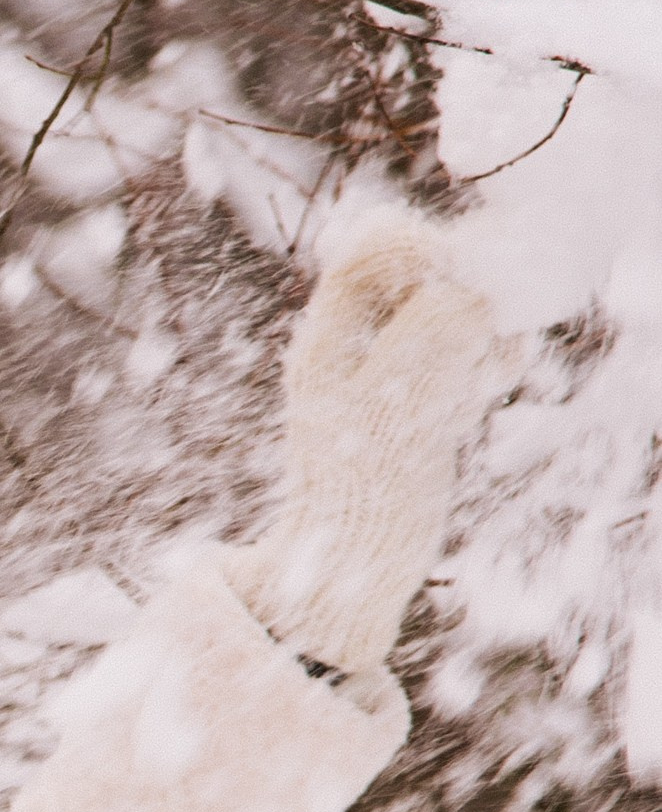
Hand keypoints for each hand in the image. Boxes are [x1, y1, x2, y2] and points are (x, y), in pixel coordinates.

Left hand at [235, 207, 498, 676]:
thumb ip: (433, 327)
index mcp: (329, 332)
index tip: (454, 291)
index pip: (377, 248)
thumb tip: (470, 287)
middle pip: (425, 276)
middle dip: (461, 301)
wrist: (355, 564)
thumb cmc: (363, 486)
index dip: (425, 251)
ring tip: (468, 383)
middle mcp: (355, 344)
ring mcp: (393, 370)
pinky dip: (483, 367)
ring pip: (456, 314)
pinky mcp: (424, 400)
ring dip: (477, 337)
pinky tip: (473, 403)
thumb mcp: (396, 397)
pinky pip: (468, 355)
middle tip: (465, 349)